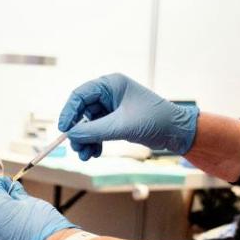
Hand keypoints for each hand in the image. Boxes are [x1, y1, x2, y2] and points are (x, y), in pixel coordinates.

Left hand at [0, 176, 77, 239]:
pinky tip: (18, 230)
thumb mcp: (29, 200)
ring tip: (19, 216)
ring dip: (1, 215)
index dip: (0, 183)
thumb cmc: (43, 224)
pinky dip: (4, 229)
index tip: (11, 185)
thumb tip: (11, 189)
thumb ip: (15, 193)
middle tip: (16, 199)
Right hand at [58, 73, 199, 159]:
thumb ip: (94, 131)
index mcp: (111, 84)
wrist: (176, 132)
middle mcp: (110, 93)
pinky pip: (98, 130)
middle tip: (76, 148)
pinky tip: (95, 153)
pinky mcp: (116, 119)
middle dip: (78, 131)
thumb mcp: (121, 126)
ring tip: (86, 155)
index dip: (69, 112)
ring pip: (89, 123)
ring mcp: (113, 106)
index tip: (63, 130)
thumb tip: (71, 135)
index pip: (80, 95)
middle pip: (82, 111)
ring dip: (85, 139)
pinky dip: (95, 141)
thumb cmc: (155, 120)